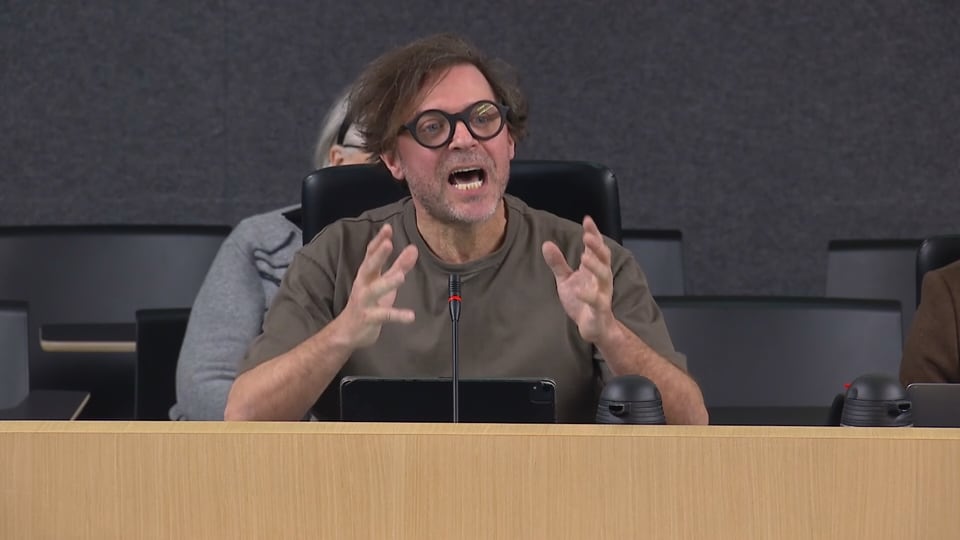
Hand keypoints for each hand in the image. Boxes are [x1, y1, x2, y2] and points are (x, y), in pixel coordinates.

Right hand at [337, 224, 417, 348]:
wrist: (347, 331)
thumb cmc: (369, 303)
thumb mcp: (384, 283)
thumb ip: (399, 266)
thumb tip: (413, 248)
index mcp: (367, 274)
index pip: (370, 254)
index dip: (378, 240)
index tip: (388, 228)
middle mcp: (363, 285)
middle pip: (369, 267)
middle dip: (378, 255)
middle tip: (388, 243)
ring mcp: (365, 301)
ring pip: (375, 290)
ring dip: (387, 283)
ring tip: (401, 277)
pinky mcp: (369, 318)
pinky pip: (384, 316)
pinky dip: (397, 315)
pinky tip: (411, 316)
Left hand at [541, 216, 615, 343]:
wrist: (593, 327)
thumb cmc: (581, 300)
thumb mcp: (566, 279)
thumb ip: (558, 263)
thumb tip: (546, 243)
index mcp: (595, 268)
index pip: (595, 247)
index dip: (593, 233)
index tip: (587, 220)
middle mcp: (602, 278)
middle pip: (604, 258)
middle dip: (597, 246)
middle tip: (587, 236)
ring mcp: (602, 293)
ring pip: (604, 276)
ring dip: (595, 265)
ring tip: (584, 257)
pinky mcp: (599, 309)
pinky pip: (596, 302)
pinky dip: (588, 296)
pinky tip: (579, 290)